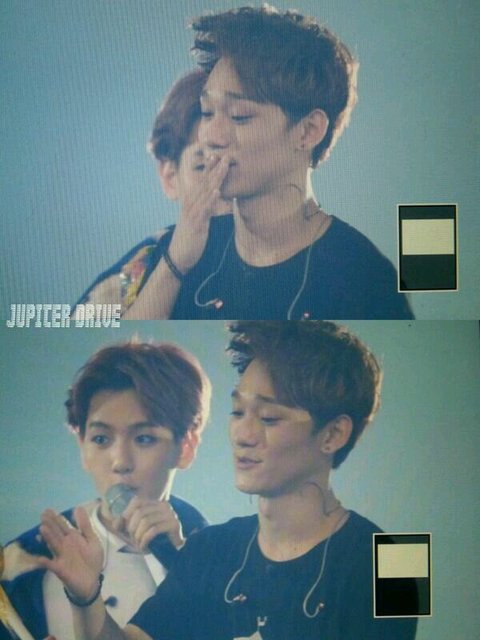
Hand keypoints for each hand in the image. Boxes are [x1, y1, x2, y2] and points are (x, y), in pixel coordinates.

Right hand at [37, 507, 103, 600]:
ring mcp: (61, 556)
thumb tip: (79, 508)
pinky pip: (51, 565)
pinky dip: (45, 562)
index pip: (63, 526)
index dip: (56, 518)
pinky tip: (40, 559)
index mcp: (73, 538)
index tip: (47, 510)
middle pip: (56, 533)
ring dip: (48, 538)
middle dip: (50, 524)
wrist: (91, 582)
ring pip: (53, 545)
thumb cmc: (91, 560)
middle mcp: (64, 545)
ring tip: (42, 529)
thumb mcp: (92, 540)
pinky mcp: (60, 569)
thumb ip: (85, 525)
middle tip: (42, 515)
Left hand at [119, 497, 184, 551]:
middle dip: (132, 528)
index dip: (128, 513)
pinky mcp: (174, 524)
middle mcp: (164, 505)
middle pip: (140, 512)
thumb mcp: (138, 530)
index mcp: (155, 503)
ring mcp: (170, 514)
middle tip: (132, 540)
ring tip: (138, 544)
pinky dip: (145, 539)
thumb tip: (116, 523)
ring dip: (138, 535)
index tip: (125, 528)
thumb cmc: (155, 540)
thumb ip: (126, 525)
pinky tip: (143, 547)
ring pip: (146, 521)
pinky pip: (154, 530)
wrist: (174, 551)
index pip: (137, 501)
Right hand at [167, 154, 230, 273]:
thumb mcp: (197, 221)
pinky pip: (204, 210)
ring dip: (215, 178)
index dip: (209, 169)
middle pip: (204, 183)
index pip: (201, 182)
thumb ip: (205, 209)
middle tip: (225, 154)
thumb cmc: (190, 239)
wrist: (178, 257)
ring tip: (224, 165)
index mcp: (191, 203)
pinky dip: (211, 200)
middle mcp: (190, 204)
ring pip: (205, 192)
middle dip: (215, 168)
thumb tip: (214, 201)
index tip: (218, 155)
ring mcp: (192, 213)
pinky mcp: (196, 224)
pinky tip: (217, 191)